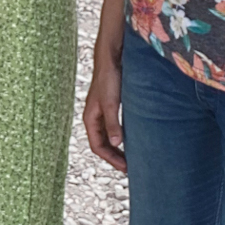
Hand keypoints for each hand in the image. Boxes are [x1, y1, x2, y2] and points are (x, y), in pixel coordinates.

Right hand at [84, 49, 125, 171]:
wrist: (112, 57)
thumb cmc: (109, 78)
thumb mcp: (111, 103)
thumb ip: (112, 123)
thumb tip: (116, 143)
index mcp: (90, 118)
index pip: (98, 146)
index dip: (111, 159)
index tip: (126, 168)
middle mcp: (95, 117)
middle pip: (102, 144)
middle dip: (114, 157)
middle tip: (130, 168)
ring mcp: (103, 112)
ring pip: (109, 136)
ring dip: (118, 148)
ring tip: (132, 157)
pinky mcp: (112, 106)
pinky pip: (115, 127)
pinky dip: (123, 136)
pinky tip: (134, 138)